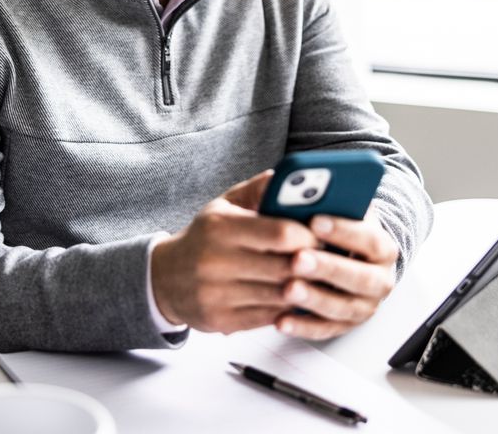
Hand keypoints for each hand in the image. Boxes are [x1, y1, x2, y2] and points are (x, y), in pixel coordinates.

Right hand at [151, 171, 318, 333]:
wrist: (165, 278)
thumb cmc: (204, 238)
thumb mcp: (224, 206)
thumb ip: (258, 190)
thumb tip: (289, 177)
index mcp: (220, 227)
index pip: (279, 233)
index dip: (309, 236)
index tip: (323, 236)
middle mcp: (215, 261)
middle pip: (283, 267)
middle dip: (313, 265)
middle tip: (332, 261)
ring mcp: (217, 294)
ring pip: (279, 296)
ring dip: (306, 290)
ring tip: (322, 281)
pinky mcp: (221, 320)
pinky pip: (268, 318)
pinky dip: (288, 310)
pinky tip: (298, 299)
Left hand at [275, 207, 398, 339]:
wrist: (340, 254)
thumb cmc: (326, 226)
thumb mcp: (327, 207)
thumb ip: (313, 198)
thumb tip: (290, 184)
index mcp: (379, 245)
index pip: (370, 238)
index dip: (343, 230)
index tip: (314, 221)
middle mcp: (378, 277)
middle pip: (361, 276)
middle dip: (328, 268)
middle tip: (298, 259)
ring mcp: (363, 304)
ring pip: (343, 307)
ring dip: (315, 298)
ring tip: (288, 289)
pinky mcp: (343, 324)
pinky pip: (324, 329)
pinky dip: (302, 326)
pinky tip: (280, 320)